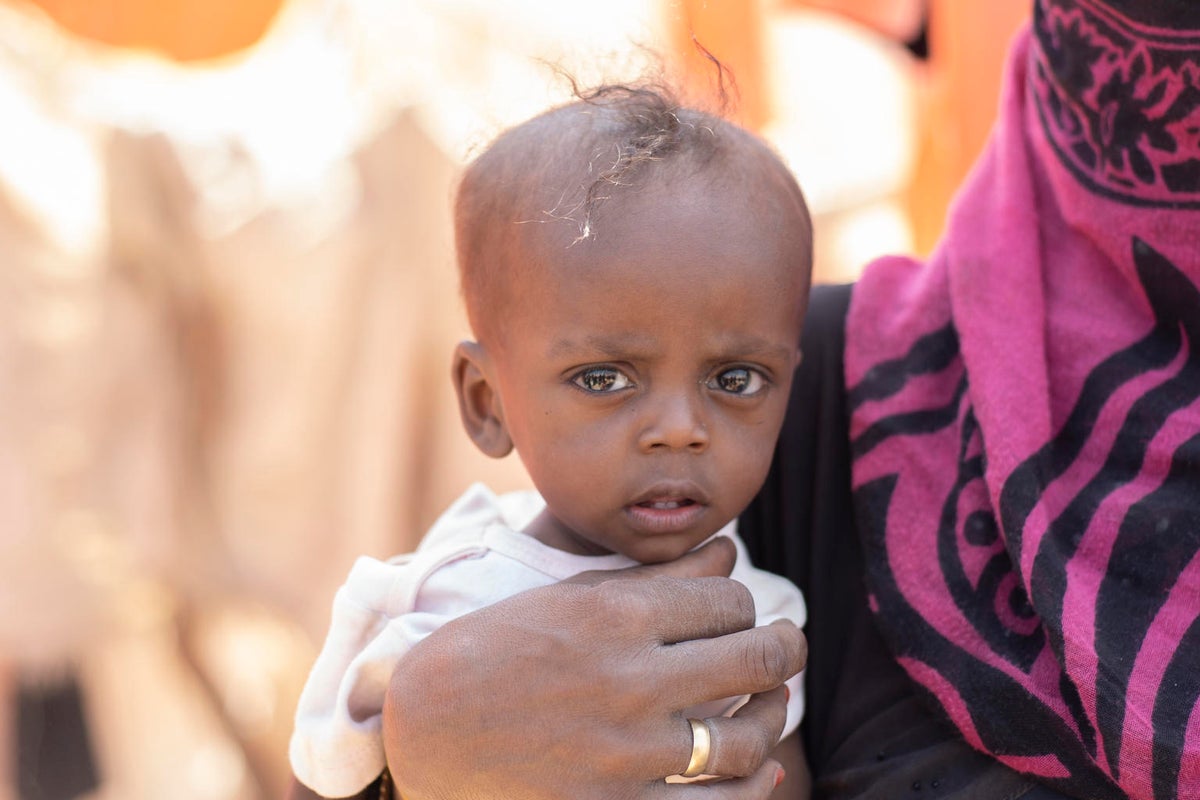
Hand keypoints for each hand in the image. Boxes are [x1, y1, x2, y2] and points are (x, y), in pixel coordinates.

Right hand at [382, 537, 806, 798]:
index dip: (745, 604)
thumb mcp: (567, 600)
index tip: (741, 612)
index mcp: (612, 617)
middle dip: (785, 648)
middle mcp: (627, 682)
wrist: (421, 734)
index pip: (728, 600)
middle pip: (754, 659)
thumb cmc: (491, 653)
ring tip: (774, 704)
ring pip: (745, 737)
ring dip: (775, 716)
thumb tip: (728, 551)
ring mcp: (625, 754)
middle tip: (790, 646)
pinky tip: (760, 768)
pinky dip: (753, 788)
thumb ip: (655, 577)